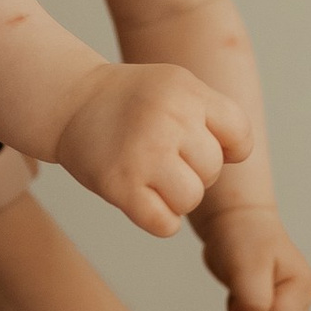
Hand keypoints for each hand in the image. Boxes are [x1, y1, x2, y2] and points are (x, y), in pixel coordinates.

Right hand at [53, 61, 250, 236]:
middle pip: (212, 171)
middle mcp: (169, 119)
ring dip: (176, 198)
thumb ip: (213, 115)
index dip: (225, 148)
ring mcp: (143, 153)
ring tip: (153, 178)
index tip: (196, 144)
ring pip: (191, 199)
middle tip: (163, 158)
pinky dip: (159, 220)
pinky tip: (143, 199)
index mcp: (187, 92)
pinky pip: (165, 224)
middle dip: (194, 171)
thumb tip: (237, 158)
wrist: (71, 101)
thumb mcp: (177, 87)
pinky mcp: (120, 185)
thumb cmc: (131, 101)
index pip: (240, 136)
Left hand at [194, 199, 310, 310]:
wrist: (235, 222)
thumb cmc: (243, 238)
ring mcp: (292, 301)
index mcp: (303, 285)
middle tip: (241, 290)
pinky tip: (243, 293)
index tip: (241, 289)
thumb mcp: (246, 267)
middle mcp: (303, 296)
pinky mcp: (279, 304)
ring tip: (242, 289)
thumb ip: (252, 300)